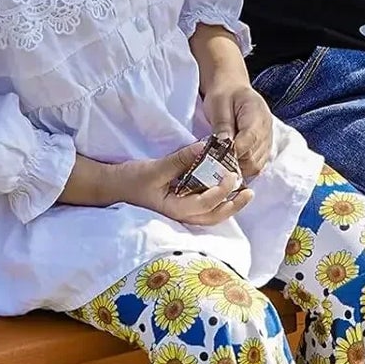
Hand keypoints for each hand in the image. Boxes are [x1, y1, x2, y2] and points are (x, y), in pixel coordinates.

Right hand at [115, 143, 252, 226]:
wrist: (114, 187)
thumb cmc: (132, 180)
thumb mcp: (156, 168)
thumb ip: (181, 159)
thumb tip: (205, 147)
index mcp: (175, 209)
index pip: (206, 204)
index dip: (222, 191)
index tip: (232, 175)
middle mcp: (181, 216)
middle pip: (214, 216)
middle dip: (234, 205)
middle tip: (250, 191)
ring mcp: (181, 213)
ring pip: (211, 215)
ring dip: (228, 205)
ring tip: (244, 192)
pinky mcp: (180, 206)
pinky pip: (203, 207)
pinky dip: (217, 200)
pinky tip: (226, 190)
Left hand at [204, 82, 273, 177]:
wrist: (232, 89)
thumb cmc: (223, 95)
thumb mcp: (218, 104)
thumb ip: (222, 124)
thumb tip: (223, 145)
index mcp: (257, 114)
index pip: (249, 140)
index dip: (232, 151)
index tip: (214, 155)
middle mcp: (267, 129)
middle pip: (253, 157)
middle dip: (233, 162)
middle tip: (214, 160)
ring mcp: (267, 140)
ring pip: (255, 166)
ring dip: (237, 167)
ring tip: (220, 162)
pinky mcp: (264, 148)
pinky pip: (256, 166)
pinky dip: (242, 167)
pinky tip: (230, 162)